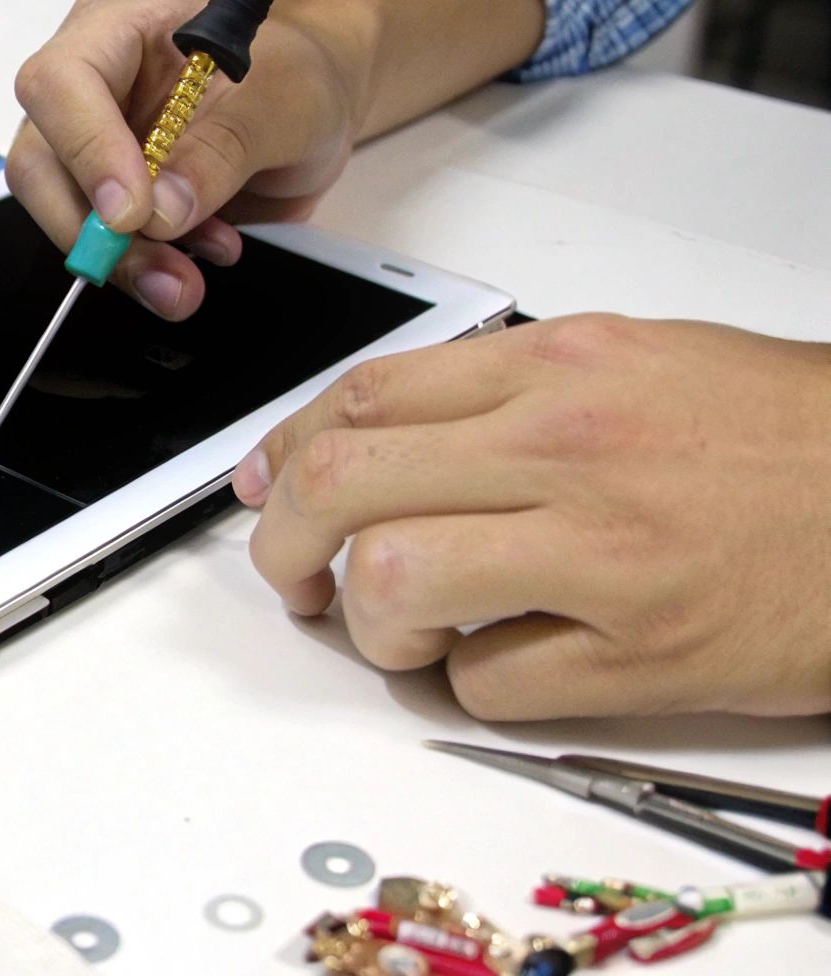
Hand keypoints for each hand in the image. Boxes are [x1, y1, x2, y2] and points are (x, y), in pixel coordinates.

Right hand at [6, 0, 369, 319]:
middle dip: (96, 232)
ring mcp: (93, 142)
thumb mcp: (284, 98)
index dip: (88, 152)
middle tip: (160, 274)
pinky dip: (146, 265)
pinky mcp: (109, 194)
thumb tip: (162, 211)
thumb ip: (223, 149)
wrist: (313, 100)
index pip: (62, 83)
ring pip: (63, 212)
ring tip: (186, 281)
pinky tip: (205, 248)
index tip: (134, 213)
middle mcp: (89, 84)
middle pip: (41, 162)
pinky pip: (103, 243)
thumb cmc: (296, 70)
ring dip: (125, 261)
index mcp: (118, 26)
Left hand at [230, 314, 830, 719]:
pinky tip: (497, 660)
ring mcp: (601, 551)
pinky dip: (463, 684)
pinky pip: (483, 684)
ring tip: (402, 625)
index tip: (266, 489)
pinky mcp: (639, 653)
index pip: (363, 398)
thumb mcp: (637, 362)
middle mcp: (567, 445)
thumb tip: (374, 440)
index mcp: (562, 365)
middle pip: (344, 485)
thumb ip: (502, 392)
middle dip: (284, 544)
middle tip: (294, 577)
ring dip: (371, 621)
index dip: (284, 451)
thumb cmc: (781, 436)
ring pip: (393, 583)